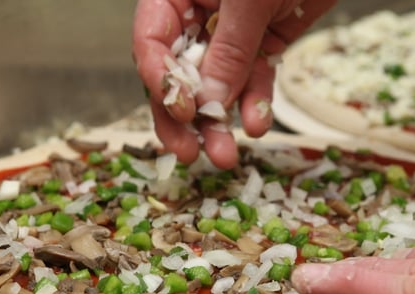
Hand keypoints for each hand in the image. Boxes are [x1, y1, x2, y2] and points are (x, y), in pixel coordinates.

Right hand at [132, 0, 334, 168]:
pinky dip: (256, 103)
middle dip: (184, 118)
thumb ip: (228, 49)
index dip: (161, 81)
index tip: (182, 113)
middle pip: (177, 74)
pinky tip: (257, 125)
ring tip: (225, 157)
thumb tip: (206, 104)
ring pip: (216, 86)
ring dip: (220, 123)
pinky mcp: (263, 43)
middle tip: (190, 154)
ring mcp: (230, 32)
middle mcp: (196, 15)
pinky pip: (253, 79)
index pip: (151, 42)